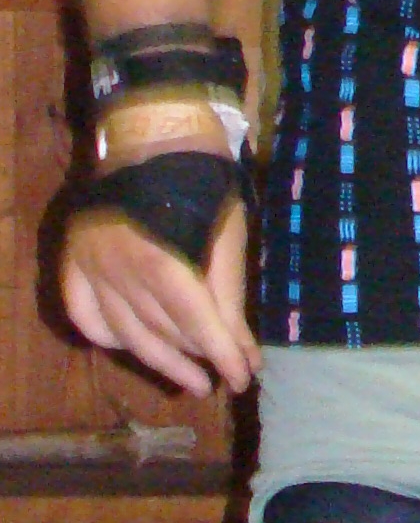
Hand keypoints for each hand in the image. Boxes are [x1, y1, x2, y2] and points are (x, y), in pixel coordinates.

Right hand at [62, 169, 257, 396]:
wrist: (154, 142)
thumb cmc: (202, 188)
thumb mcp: (227, 237)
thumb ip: (230, 297)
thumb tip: (245, 354)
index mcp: (160, 258)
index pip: (195, 321)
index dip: (222, 354)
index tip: (243, 379)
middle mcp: (117, 268)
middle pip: (161, 331)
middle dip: (197, 357)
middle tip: (222, 378)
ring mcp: (88, 267)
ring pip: (124, 333)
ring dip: (160, 359)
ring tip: (190, 380)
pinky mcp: (71, 263)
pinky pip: (85, 317)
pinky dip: (108, 338)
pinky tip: (135, 346)